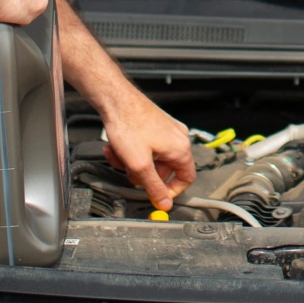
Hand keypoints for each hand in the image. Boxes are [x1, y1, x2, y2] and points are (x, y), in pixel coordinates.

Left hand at [96, 91, 195, 210]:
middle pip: (165, 170)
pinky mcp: (156, 125)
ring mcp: (167, 130)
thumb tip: (165, 204)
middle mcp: (178, 138)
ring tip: (117, 154)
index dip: (171, 191)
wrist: (116, 98)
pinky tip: (117, 146)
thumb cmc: (129, 124)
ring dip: (132, 162)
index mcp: (181, 148)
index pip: (187, 178)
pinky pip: (147, 146)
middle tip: (128, 171)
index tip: (156, 196)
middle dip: (143, 174)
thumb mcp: (140, 165)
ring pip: (152, 158)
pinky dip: (132, 150)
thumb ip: (154, 187)